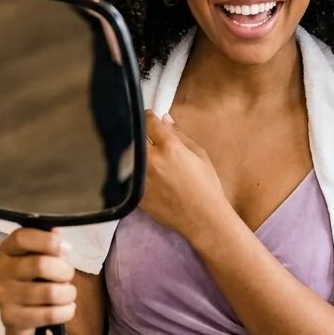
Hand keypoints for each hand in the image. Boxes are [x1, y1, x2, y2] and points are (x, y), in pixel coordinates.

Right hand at [0, 229, 75, 334]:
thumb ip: (49, 244)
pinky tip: (67, 309)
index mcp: (7, 249)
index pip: (22, 238)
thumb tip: (56, 232)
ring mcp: (3, 296)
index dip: (48, 241)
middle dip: (65, 271)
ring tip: (68, 294)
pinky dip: (65, 312)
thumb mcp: (42, 256)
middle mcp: (0, 271)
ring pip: (49, 292)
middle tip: (68, 277)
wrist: (22, 316)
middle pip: (40, 264)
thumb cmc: (37, 278)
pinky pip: (48, 314)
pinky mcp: (10, 319)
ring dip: (68, 293)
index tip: (66, 249)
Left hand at [140, 110, 227, 243]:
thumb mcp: (200, 155)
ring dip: (130, 149)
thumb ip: (180, 135)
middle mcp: (152, 160)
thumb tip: (164, 119)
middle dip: (137, 132)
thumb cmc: (207, 185)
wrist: (202, 219)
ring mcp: (141, 178)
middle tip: (141, 132)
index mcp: (170, 147)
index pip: (150, 123)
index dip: (148, 116)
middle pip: (134, 138)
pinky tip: (132, 167)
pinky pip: (127, 175)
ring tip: (134, 148)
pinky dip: (128, 168)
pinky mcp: (136, 194)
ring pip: (127, 155)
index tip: (148, 116)